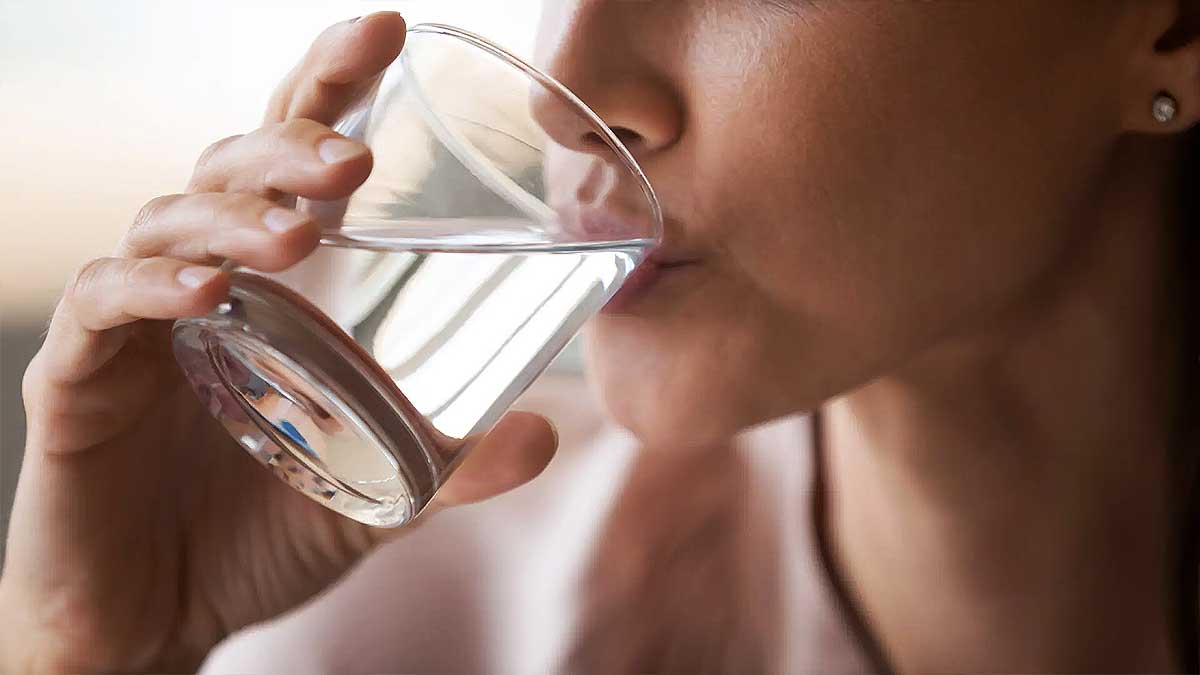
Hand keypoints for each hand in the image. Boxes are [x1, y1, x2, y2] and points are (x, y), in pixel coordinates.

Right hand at [2, 13, 556, 672]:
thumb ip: (453, 466)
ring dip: (234, 211)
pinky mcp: (77, 378)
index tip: (387, 29)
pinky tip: (208, 290)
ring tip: (299, 231)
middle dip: (291, 140)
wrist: (157, 624)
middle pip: (233, 167)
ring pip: (169, 219)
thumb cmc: (259, 537)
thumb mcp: (378, 493)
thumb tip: (547, 434)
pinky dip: (150, 286)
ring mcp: (134, 323)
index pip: (295, 161)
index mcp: (272, 286)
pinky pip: (102, 306)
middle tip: (352, 155)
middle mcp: (201, 281)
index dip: (331, 86)